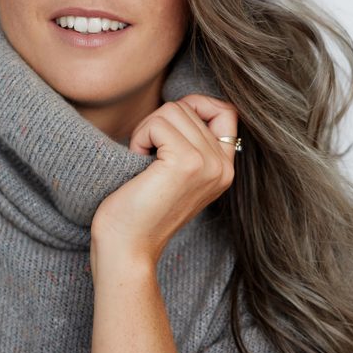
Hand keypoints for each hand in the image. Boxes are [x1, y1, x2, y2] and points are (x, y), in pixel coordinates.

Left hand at [90, 94, 238, 268]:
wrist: (127, 247)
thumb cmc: (138, 209)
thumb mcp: (174, 171)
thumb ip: (189, 141)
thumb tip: (182, 104)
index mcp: (224, 169)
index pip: (225, 111)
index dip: (193, 106)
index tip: (166, 131)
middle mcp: (223, 166)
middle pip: (189, 107)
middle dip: (158, 124)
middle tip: (146, 159)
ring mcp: (208, 164)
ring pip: (173, 110)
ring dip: (146, 130)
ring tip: (143, 162)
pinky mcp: (187, 162)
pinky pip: (158, 122)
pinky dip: (140, 137)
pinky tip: (138, 162)